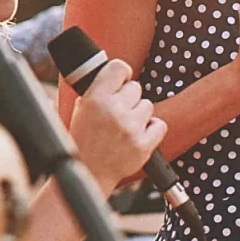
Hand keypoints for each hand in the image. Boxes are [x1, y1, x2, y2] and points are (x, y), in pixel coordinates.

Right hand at [68, 56, 167, 188]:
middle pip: (135, 87)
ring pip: (148, 105)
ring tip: (125, 126)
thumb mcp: (80, 109)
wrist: (89, 172)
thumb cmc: (83, 140)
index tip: (121, 81)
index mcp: (95, 98)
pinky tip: (138, 134)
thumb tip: (115, 72)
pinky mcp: (143, 145)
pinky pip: (160, 125)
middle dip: (128, 99)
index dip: (122, 73)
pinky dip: (152, 129)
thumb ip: (98, 90)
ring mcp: (130, 128)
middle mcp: (113, 110)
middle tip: (118, 113)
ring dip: (139, 114)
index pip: (119, 68)